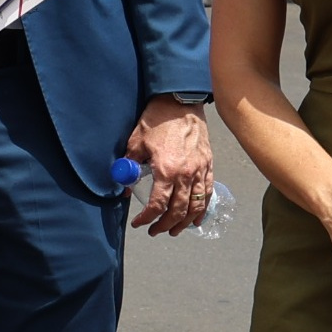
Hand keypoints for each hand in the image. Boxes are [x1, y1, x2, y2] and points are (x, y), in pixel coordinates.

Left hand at [124, 97, 212, 235]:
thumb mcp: (136, 143)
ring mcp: (199, 171)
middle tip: (154, 231)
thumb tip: (124, 187)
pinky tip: (196, 219)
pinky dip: (202, 209)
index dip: (147, 219)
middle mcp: (185, 174)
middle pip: (177, 211)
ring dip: (184, 223)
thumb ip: (129, 167)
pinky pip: (207, 194)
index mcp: (166, 170)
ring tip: (174, 230)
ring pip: (195, 206)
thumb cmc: (157, 119)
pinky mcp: (208, 165)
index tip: (139, 223)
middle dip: (165, 225)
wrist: (180, 101)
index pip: (158, 205)